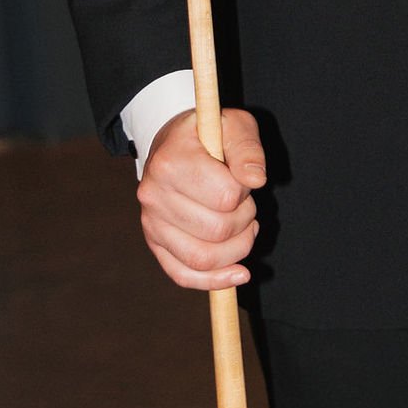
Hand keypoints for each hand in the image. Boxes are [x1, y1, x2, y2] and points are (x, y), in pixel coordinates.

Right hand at [138, 106, 264, 290]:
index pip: (226, 196)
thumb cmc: (209, 136)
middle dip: (245, 220)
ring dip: (237, 248)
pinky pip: (183, 275)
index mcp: (171, 162)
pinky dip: (214, 281)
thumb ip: (248, 149)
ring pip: (203, 258)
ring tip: (244, 227)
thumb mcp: (233, 126)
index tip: (241, 178)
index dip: (245, 191)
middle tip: (244, 203)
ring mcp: (151, 222)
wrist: (173, 145)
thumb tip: (256, 180)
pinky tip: (238, 274)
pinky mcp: (155, 243)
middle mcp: (153, 195)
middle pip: (218, 230)